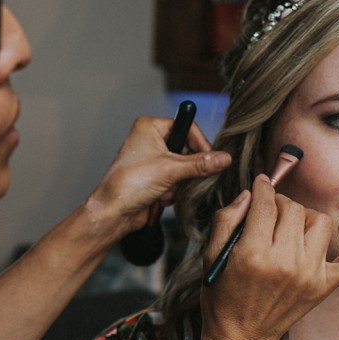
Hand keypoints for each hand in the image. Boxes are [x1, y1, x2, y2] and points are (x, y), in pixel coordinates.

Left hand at [83, 116, 230, 236]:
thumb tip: (224, 158)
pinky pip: (177, 181)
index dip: (201, 145)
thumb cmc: (128, 184)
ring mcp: (153, 159)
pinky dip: (173, 190)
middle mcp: (152, 139)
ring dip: (179, 183)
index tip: (211, 160)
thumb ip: (200, 164)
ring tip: (165, 189)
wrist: (114, 212)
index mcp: (151, 127)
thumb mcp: (170, 170)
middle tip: (180, 178)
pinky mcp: (155, 177)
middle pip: (188, 150)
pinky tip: (161, 196)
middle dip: (186, 170)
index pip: (189, 129)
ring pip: (184, 168)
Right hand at [200, 175, 338, 339]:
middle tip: (269, 210)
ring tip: (291, 226)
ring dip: (305, 216)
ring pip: (320, 222)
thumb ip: (227, 219)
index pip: (266, 203)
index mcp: (253, 254)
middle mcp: (285, 263)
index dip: (263, 186)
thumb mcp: (211, 256)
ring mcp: (309, 275)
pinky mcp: (324, 287)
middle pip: (293, 208)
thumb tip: (250, 193)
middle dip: (279, 202)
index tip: (261, 182)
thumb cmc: (223, 295)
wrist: (242, 337)